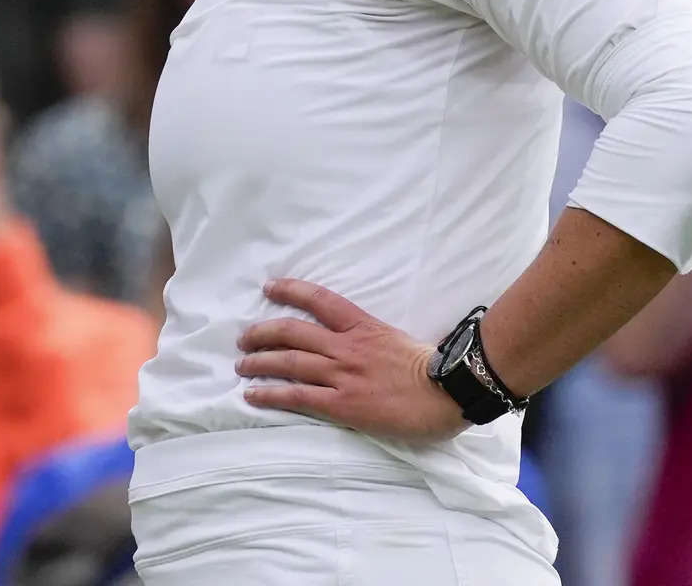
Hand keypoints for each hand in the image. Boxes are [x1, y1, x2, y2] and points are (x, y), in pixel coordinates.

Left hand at [236, 279, 465, 444]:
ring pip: (289, 362)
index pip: (319, 300)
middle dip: (263, 333)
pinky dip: (271, 393)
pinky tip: (252, 394)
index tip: (270, 287)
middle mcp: (346, 347)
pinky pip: (298, 396)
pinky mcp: (343, 404)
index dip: (291, 290)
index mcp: (363, 326)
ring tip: (241, 366)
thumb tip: (360, 343)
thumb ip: (373, 339)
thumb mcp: (398, 340)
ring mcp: (342, 375)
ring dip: (260, 362)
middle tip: (244, 338)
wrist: (450, 392)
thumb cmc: (435, 369)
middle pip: (292, 332)